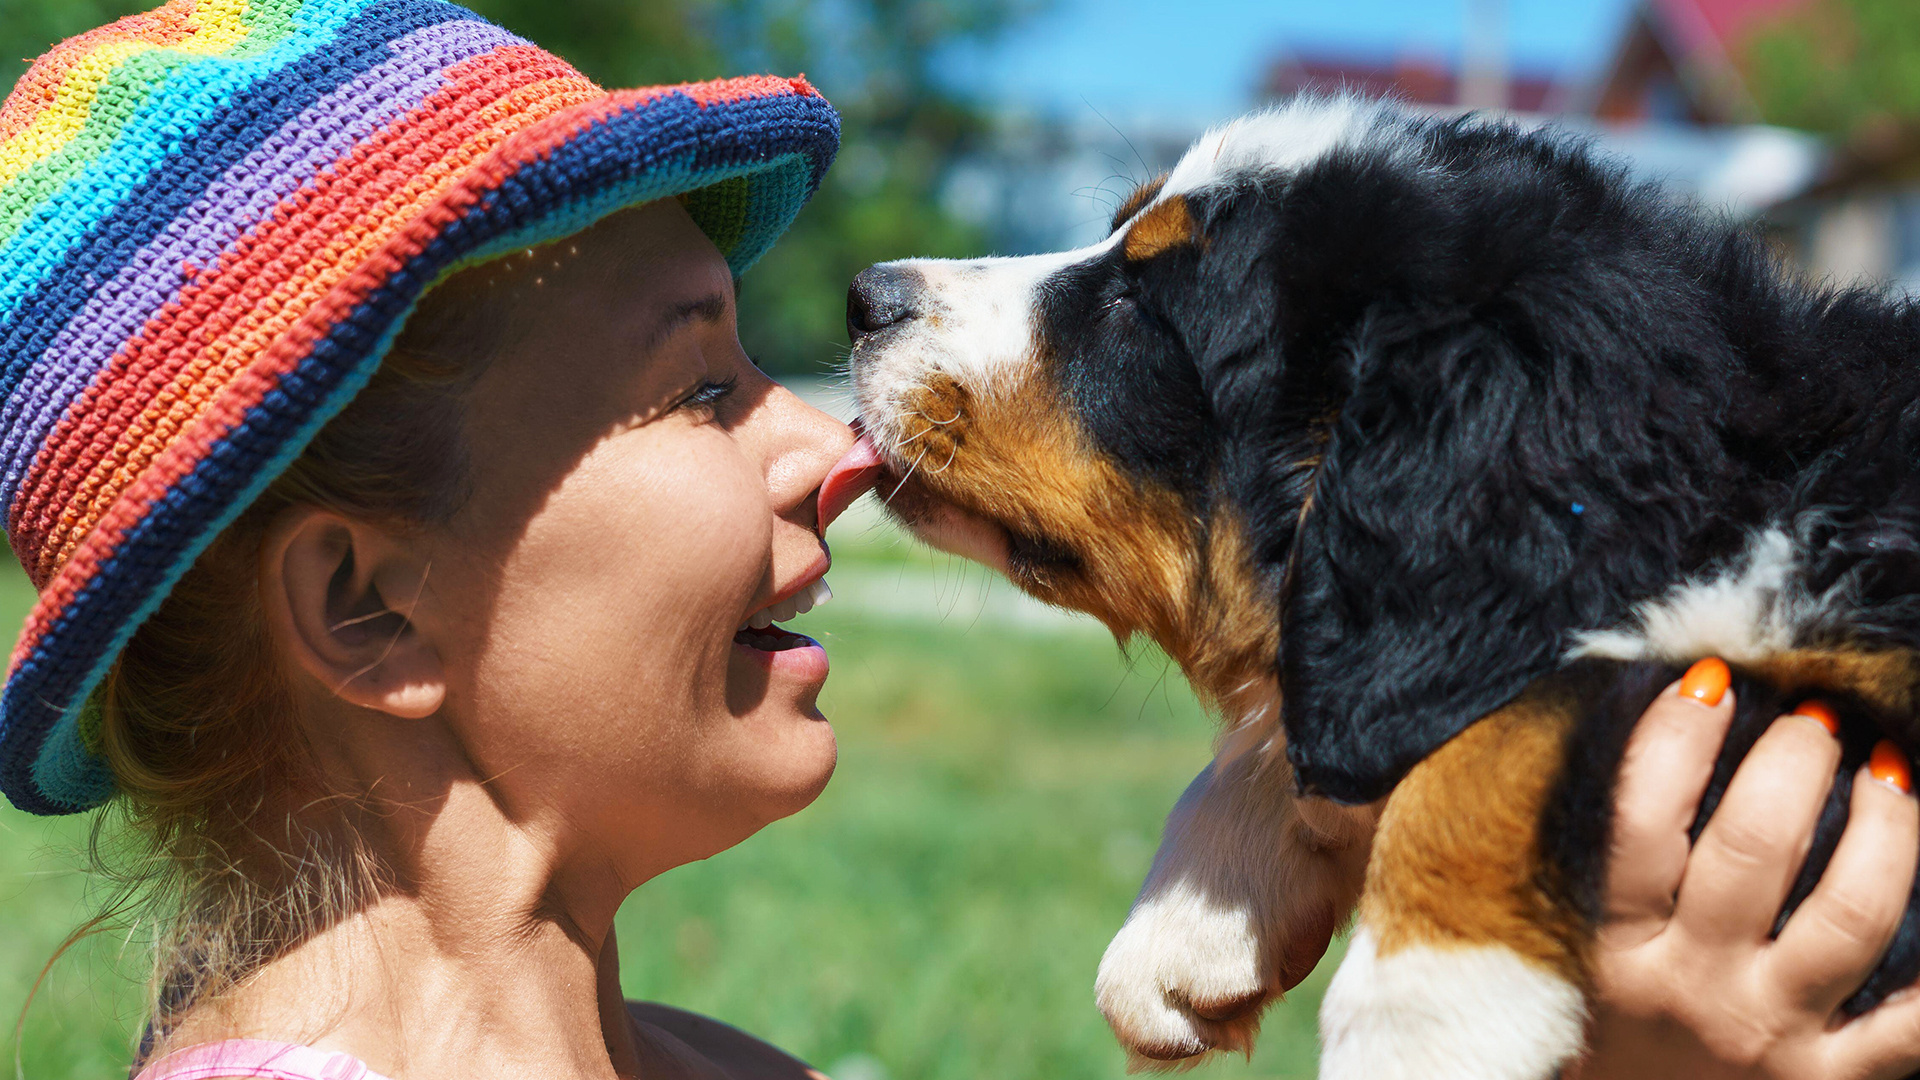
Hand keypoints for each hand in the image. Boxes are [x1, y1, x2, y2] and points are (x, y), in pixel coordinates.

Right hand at [1572, 661, 1919, 1079]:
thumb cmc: (1607, 1029)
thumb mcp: (1576, 952)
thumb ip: (1604, 864)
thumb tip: (1651, 726)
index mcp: (1614, 948)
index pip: (1640, 819)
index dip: (1677, 735)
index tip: (1712, 680)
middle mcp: (1692, 988)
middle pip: (1751, 850)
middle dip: (1796, 760)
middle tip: (1815, 717)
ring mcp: (1770, 1033)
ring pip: (1852, 915)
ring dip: (1886, 827)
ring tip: (1890, 770)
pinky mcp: (1831, 1079)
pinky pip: (1915, 1021)